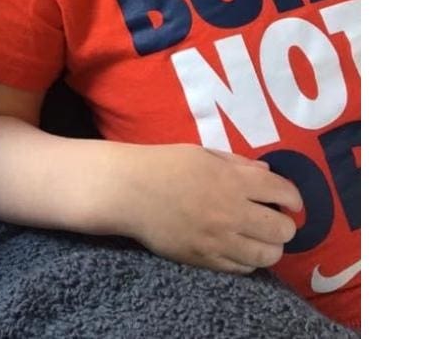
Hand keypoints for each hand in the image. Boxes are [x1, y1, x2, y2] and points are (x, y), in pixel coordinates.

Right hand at [112, 144, 302, 273]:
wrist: (129, 191)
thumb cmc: (165, 165)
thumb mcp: (203, 153)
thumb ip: (238, 163)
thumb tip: (267, 172)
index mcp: (233, 180)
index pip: (283, 193)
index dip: (294, 198)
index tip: (290, 202)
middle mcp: (232, 212)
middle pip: (281, 230)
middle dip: (285, 226)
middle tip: (275, 221)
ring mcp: (219, 239)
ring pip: (267, 255)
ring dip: (270, 247)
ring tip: (260, 239)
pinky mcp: (204, 259)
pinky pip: (242, 269)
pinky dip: (248, 260)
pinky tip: (239, 249)